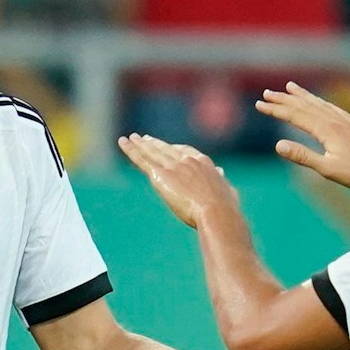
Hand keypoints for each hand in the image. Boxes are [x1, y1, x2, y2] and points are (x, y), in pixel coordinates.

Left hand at [118, 133, 237, 228]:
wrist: (216, 211)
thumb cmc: (225, 207)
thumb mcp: (227, 190)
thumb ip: (222, 180)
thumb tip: (221, 173)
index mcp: (203, 162)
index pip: (185, 151)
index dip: (174, 148)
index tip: (168, 146)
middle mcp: (186, 160)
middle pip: (165, 148)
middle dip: (154, 143)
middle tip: (144, 138)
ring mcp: (173, 166)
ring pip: (151, 152)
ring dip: (139, 144)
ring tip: (130, 138)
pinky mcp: (160, 175)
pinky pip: (142, 159)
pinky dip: (131, 150)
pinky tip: (123, 143)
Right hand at [254, 82, 349, 204]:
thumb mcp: (327, 169)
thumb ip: (302, 156)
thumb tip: (277, 144)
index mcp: (326, 129)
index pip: (295, 115)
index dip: (276, 109)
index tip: (259, 104)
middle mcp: (335, 120)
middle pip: (304, 106)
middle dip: (284, 99)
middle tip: (266, 93)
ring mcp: (345, 120)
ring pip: (318, 104)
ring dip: (302, 96)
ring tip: (290, 87)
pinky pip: (331, 107)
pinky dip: (319, 101)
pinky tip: (318, 102)